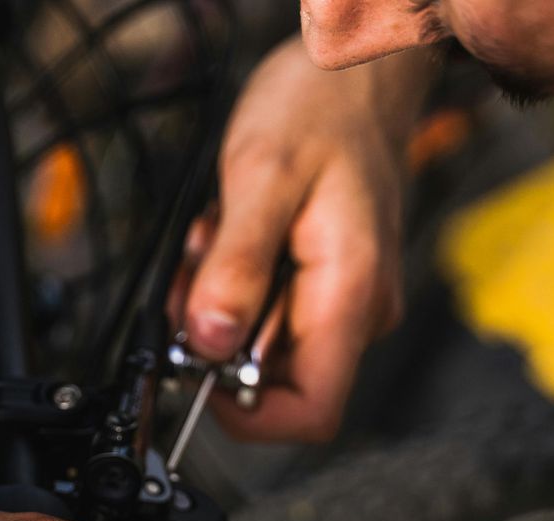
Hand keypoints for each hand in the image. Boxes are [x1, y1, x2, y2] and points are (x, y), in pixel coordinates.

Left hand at [173, 40, 433, 441]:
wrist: (356, 71)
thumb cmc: (322, 109)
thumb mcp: (261, 179)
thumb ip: (235, 268)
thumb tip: (210, 344)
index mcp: (350, 295)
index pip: (313, 412)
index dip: (249, 416)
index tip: (198, 375)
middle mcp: (357, 311)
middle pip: (277, 380)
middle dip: (218, 338)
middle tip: (196, 270)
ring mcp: (343, 300)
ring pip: (263, 345)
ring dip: (220, 303)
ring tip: (216, 235)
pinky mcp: (324, 284)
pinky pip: (267, 311)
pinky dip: (232, 283)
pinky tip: (230, 233)